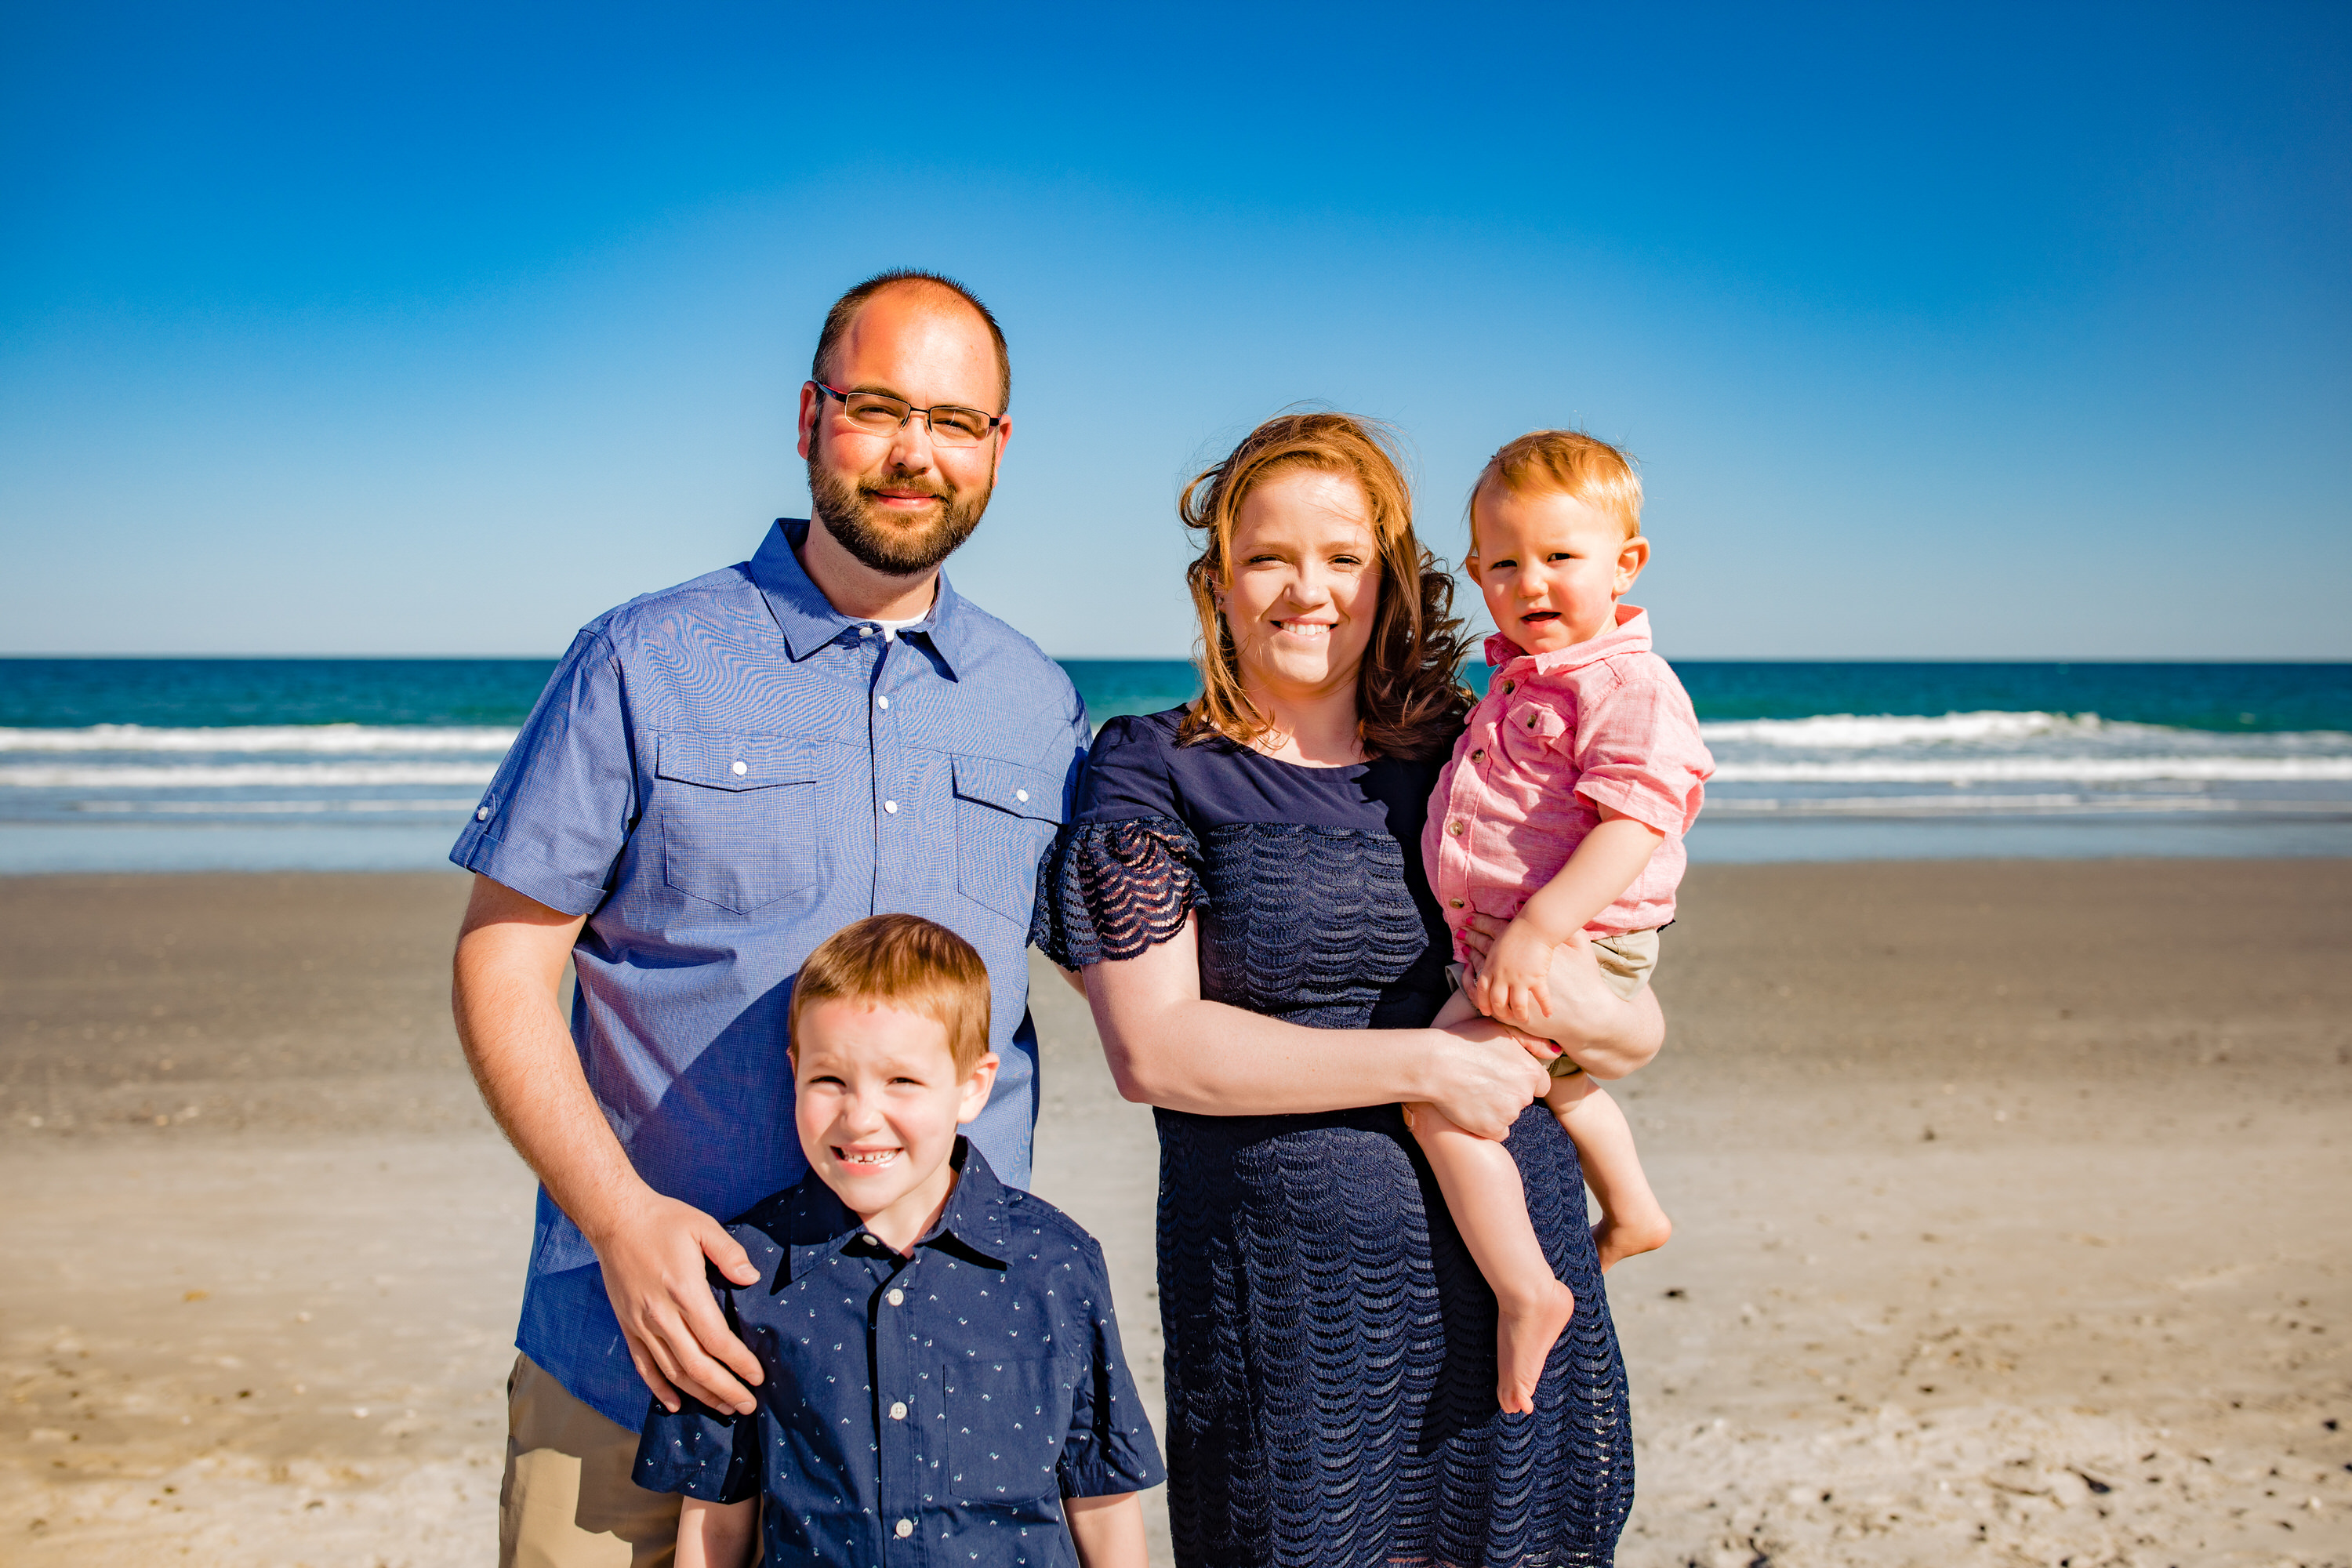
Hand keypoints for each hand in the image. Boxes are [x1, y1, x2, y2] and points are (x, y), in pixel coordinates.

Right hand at [589, 1188, 764, 1413]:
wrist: (616, 1219)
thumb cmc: (664, 1221)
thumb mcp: (703, 1226)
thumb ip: (730, 1253)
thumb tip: (751, 1278)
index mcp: (685, 1291)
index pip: (717, 1340)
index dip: (739, 1363)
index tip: (758, 1377)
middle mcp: (662, 1315)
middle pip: (697, 1366)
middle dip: (725, 1389)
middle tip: (749, 1405)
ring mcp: (642, 1325)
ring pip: (673, 1372)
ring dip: (700, 1394)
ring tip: (725, 1407)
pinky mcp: (628, 1327)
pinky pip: (644, 1366)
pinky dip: (659, 1389)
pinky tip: (677, 1404)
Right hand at [1423, 1013, 1550, 1140]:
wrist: (1435, 1063)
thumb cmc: (1466, 1040)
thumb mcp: (1501, 1031)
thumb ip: (1533, 1042)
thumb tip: (1556, 1053)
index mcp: (1531, 1072)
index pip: (1541, 1084)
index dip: (1522, 1078)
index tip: (1503, 1073)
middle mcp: (1524, 1096)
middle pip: (1523, 1099)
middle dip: (1509, 1092)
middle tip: (1484, 1079)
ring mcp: (1508, 1114)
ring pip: (1509, 1115)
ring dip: (1497, 1108)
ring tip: (1473, 1090)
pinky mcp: (1491, 1129)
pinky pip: (1497, 1131)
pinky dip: (1487, 1123)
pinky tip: (1472, 1107)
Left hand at [1473, 914, 1560, 1028]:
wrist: (1534, 926)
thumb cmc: (1518, 930)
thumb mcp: (1497, 942)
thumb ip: (1491, 954)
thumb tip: (1478, 955)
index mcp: (1491, 965)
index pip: (1482, 989)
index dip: (1482, 1002)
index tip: (1486, 1011)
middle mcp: (1503, 975)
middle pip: (1498, 1001)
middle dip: (1501, 1012)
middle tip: (1506, 1017)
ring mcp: (1518, 979)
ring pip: (1516, 1005)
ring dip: (1520, 1015)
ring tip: (1525, 1019)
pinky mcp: (1535, 978)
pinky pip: (1540, 998)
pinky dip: (1545, 1007)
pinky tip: (1548, 1014)